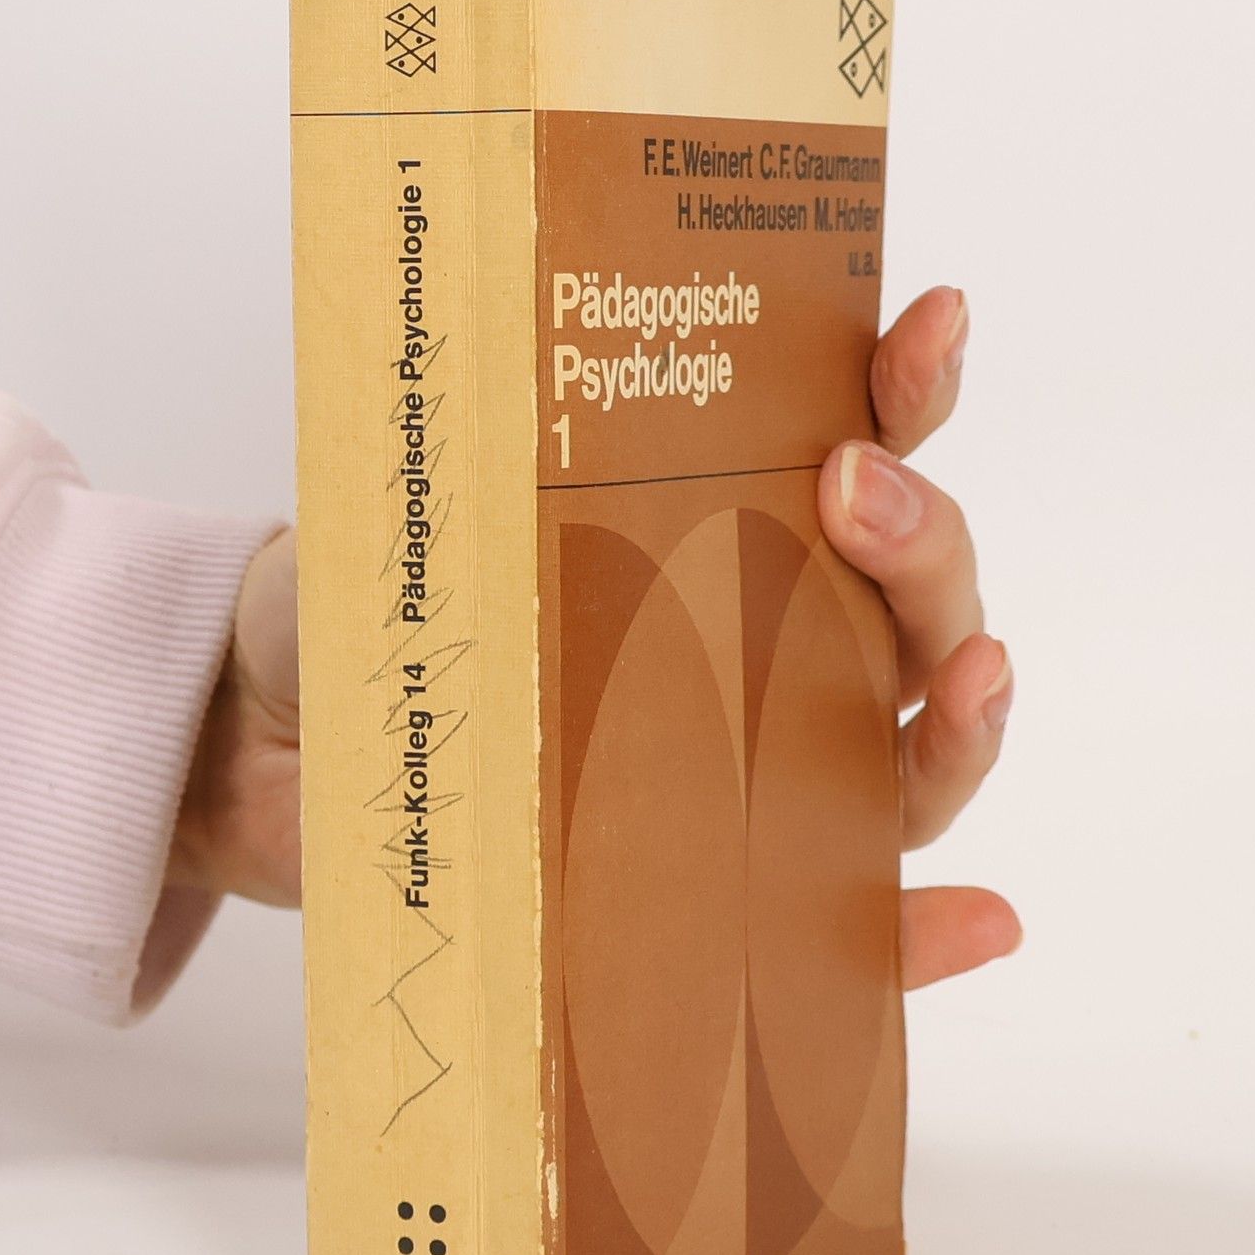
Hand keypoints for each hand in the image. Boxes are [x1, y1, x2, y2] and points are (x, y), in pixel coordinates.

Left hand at [173, 284, 1018, 991]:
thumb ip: (494, 448)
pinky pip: (836, 921)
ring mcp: (747, 769)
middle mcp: (759, 639)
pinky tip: (983, 921)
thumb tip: (522, 367)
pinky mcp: (713, 890)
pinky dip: (918, 931)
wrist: (271, 744)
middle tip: (859, 486)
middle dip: (925, 537)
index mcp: (712, 524)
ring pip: (909, 749)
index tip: (927, 323)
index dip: (907, 384)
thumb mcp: (424, 500)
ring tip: (976, 673)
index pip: (849, 443)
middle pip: (909, 603)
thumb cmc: (364, 603)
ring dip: (968, 714)